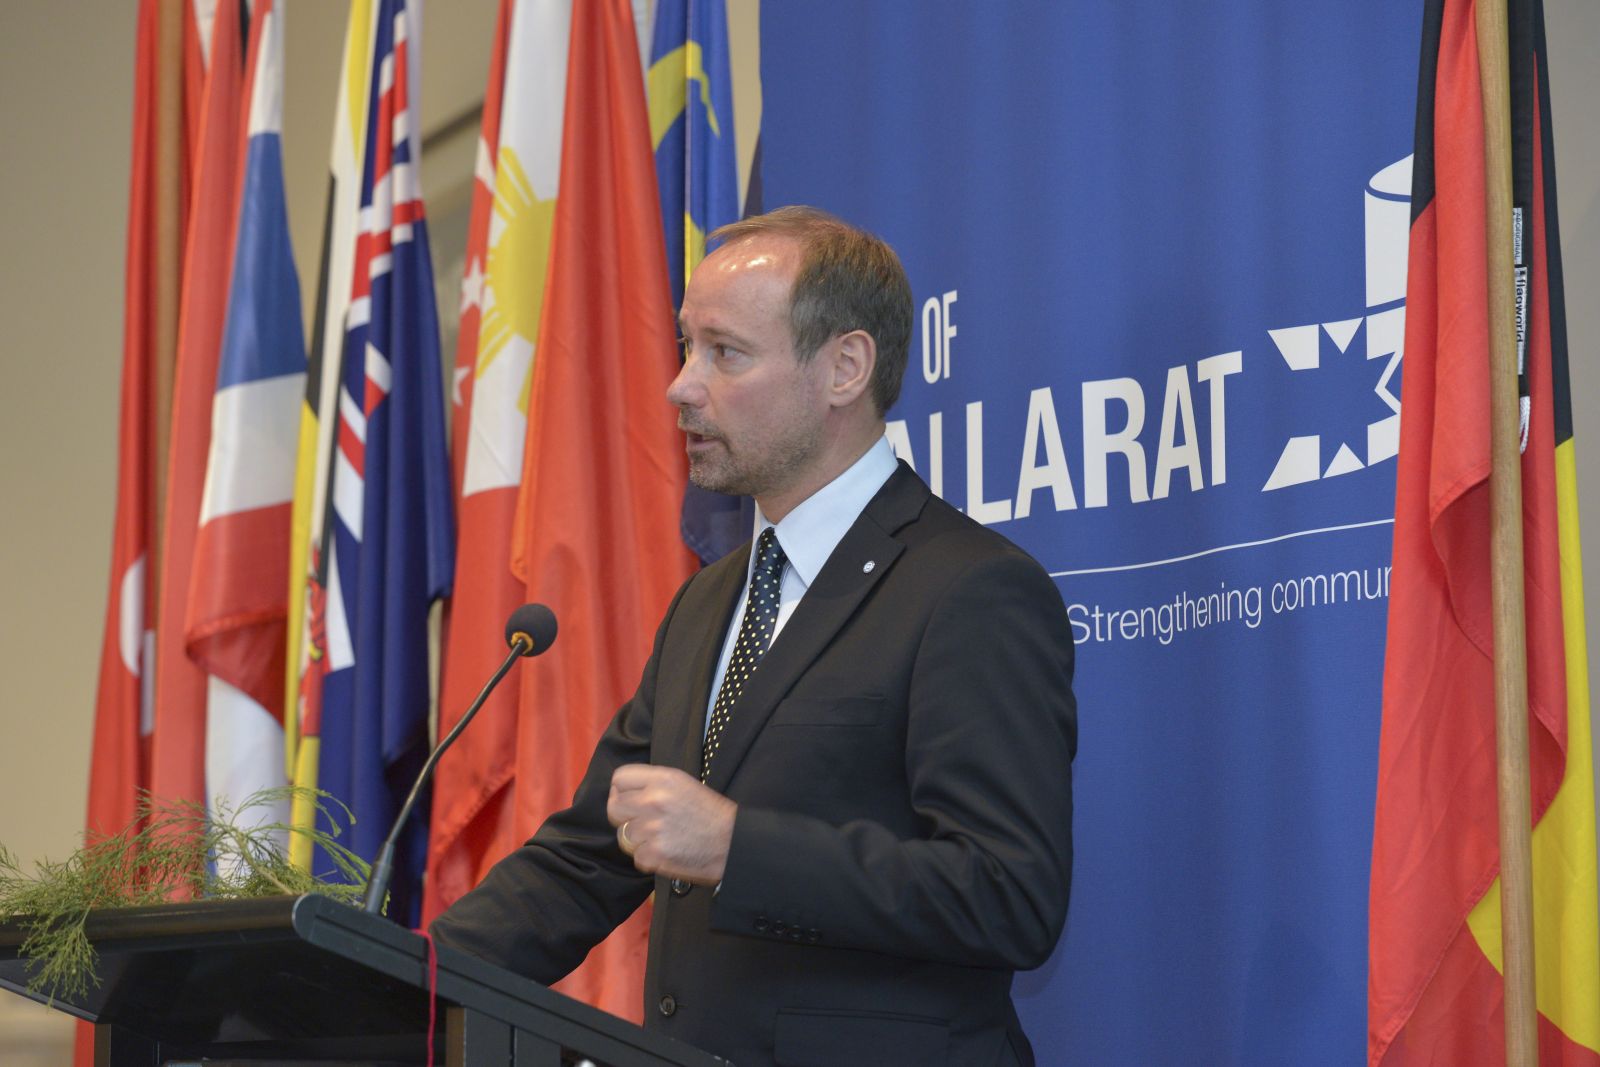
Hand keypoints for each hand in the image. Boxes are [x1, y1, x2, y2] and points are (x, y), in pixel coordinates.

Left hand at [607, 764, 735, 884]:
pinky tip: (667, 851)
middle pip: (614, 807)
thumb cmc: (712, 814)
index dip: (621, 790)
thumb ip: (654, 784)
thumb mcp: (684, 784)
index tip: (627, 798)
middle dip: (623, 816)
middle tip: (638, 821)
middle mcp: (654, 800)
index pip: (620, 778)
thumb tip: (626, 792)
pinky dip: (649, 858)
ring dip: (638, 840)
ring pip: (624, 835)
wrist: (733, 842)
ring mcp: (653, 828)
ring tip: (661, 838)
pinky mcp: (655, 853)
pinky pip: (637, 856)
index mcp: (663, 779)